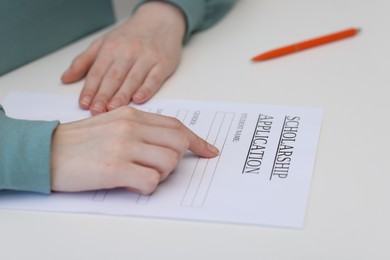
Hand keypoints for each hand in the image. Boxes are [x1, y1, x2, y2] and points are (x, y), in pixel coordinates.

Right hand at [50, 106, 218, 194]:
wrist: (45, 152)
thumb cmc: (79, 142)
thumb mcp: (112, 125)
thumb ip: (140, 130)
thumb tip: (167, 146)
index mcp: (132, 114)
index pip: (176, 126)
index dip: (196, 140)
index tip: (209, 151)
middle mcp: (131, 126)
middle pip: (178, 143)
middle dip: (176, 161)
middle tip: (156, 167)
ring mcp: (124, 145)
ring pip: (169, 163)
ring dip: (160, 175)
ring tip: (139, 175)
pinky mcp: (115, 167)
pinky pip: (152, 181)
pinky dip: (147, 187)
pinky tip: (131, 184)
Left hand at [61, 2, 185, 114]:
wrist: (160, 20)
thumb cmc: (130, 35)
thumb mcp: (104, 43)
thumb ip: (84, 62)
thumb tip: (65, 79)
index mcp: (111, 48)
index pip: (97, 72)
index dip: (90, 89)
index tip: (84, 104)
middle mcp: (128, 52)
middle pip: (113, 77)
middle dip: (103, 95)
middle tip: (96, 111)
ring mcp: (146, 58)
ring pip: (132, 79)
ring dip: (122, 95)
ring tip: (113, 109)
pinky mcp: (163, 64)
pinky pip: (154, 79)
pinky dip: (146, 89)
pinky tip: (138, 99)